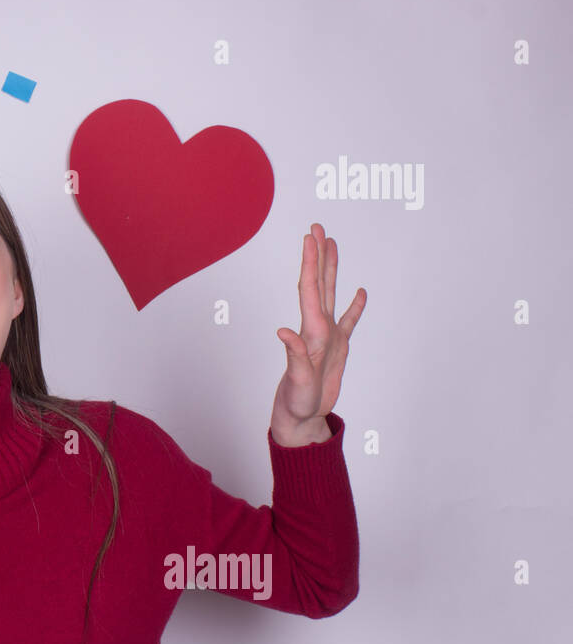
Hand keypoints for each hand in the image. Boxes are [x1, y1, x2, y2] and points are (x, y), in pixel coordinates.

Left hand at [271, 223, 365, 443]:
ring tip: (333, 245)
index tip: (310, 237)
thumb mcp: (296, 380)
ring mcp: (327, 335)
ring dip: (332, 269)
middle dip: (318, 254)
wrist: (301, 416)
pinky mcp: (337, 347)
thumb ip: (293, 355)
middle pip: (318, 282)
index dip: (310, 261)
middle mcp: (316, 327)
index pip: (309, 288)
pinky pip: (348, 321)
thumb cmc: (296, 400)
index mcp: (310, 330)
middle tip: (318, 227)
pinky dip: (354, 306)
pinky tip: (360, 292)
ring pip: (331, 294)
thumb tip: (283, 332)